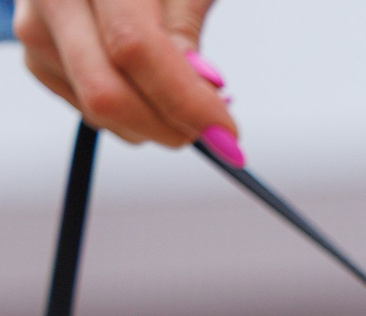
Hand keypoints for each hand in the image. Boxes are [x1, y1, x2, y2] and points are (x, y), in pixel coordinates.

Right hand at [15, 0, 235, 148]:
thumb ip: (184, 29)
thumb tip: (204, 93)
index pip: (135, 46)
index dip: (183, 97)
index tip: (226, 131)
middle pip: (106, 91)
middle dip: (168, 126)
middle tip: (212, 132)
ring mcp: (35, 31)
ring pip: (97, 111)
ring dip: (153, 124)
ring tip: (182, 97)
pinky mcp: (36, 60)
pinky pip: (88, 112)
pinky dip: (131, 118)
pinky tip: (148, 91)